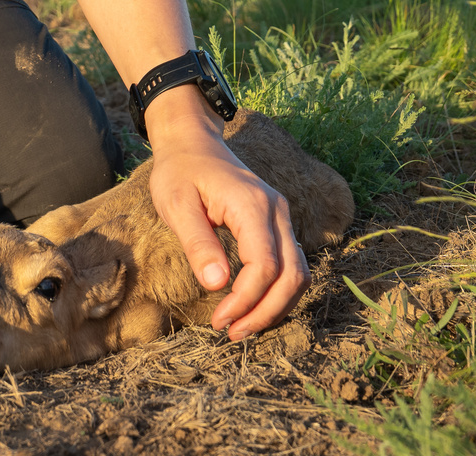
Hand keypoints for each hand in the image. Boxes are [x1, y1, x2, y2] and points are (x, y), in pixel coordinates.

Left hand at [144, 90, 308, 340]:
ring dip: (276, 306)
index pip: (265, 266)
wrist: (193, 143)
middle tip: (232, 333)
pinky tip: (252, 306)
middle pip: (293, 275)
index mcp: (252, 205)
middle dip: (266, 312)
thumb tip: (217, 285)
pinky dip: (278, 292)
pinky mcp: (277, 223)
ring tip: (242, 326)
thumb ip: (198, 244)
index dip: (246, 300)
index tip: (219, 320)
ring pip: (299, 273)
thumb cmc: (179, 172)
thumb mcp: (176, 205)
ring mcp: (281, 216)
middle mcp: (276, 210)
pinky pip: (291, 264)